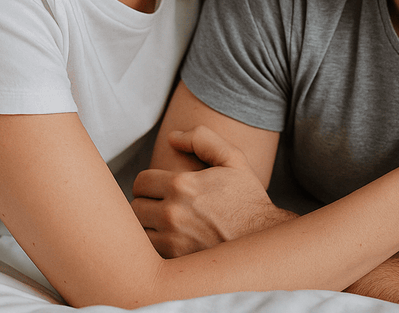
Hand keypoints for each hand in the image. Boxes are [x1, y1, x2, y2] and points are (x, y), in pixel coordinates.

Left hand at [131, 126, 286, 256]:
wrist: (264, 239)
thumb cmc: (247, 199)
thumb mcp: (233, 160)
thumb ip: (203, 140)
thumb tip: (172, 137)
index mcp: (183, 185)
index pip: (141, 182)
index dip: (150, 183)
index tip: (162, 188)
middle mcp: (173, 214)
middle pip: (135, 207)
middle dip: (147, 204)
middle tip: (163, 206)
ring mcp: (173, 240)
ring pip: (139, 232)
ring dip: (149, 227)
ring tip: (166, 225)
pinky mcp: (175, 261)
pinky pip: (149, 253)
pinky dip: (155, 247)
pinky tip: (172, 241)